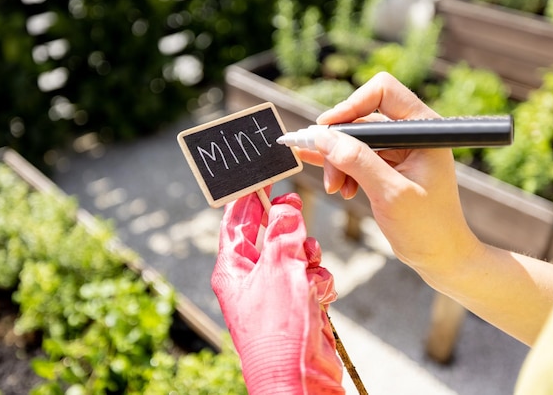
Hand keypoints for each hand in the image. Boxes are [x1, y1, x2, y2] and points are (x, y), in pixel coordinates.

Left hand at [211, 191, 342, 393]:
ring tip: (309, 267)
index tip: (262, 177)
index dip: (248, 198)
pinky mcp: (298, 304)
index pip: (236, 222)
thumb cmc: (278, 329)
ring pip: (295, 253)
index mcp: (233, 268)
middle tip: (295, 211)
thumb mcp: (279, 268)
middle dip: (287, 228)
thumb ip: (284, 231)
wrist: (300, 378)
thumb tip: (286, 205)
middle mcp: (251, 278)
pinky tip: (319, 294)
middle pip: (269, 235)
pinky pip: (311, 276)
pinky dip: (318, 280)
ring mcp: (275, 292)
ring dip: (307, 256)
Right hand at [297, 72, 481, 281]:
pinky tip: (336, 186)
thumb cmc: (427, 227)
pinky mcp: (386, 165)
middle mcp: (410, 133)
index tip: (324, 131)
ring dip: (337, 162)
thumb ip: (358, 162)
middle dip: (338, 145)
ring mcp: (397, 149)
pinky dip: (341, 169)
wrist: (441, 257)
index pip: (382, 92)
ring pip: (353, 140)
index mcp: (423, 129)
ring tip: (336, 190)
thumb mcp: (391, 194)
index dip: (350, 106)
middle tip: (328, 175)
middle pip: (360, 118)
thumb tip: (323, 137)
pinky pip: (354, 156)